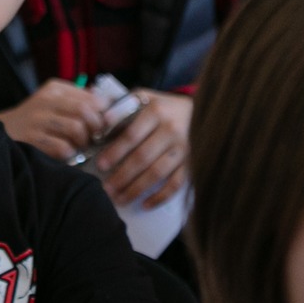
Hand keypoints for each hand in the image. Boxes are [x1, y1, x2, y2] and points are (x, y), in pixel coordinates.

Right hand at [0, 80, 105, 160]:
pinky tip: (67, 153)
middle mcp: (46, 100)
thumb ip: (79, 99)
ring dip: (84, 141)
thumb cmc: (35, 118)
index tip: (106, 123)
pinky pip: (63, 147)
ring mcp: (38, 120)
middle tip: (95, 137)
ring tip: (81, 145)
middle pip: (85, 111)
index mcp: (55, 89)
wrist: (2, 133)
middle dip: (96, 128)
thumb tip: (108, 102)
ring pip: (76, 129)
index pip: (91, 97)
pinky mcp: (33, 140)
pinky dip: (70, 153)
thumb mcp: (54, 101)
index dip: (104, 112)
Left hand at [97, 89, 191, 207]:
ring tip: (119, 199)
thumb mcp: (146, 98)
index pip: (132, 135)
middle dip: (122, 176)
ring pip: (157, 173)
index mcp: (156, 112)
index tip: (100, 165)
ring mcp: (184, 149)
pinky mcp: (192, 163)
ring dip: (136, 189)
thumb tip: (101, 123)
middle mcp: (171, 130)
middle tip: (105, 189)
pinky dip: (160, 197)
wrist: (203, 111)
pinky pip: (176, 184)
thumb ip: (124, 107)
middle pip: (142, 157)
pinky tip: (145, 205)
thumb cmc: (165, 107)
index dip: (115, 152)